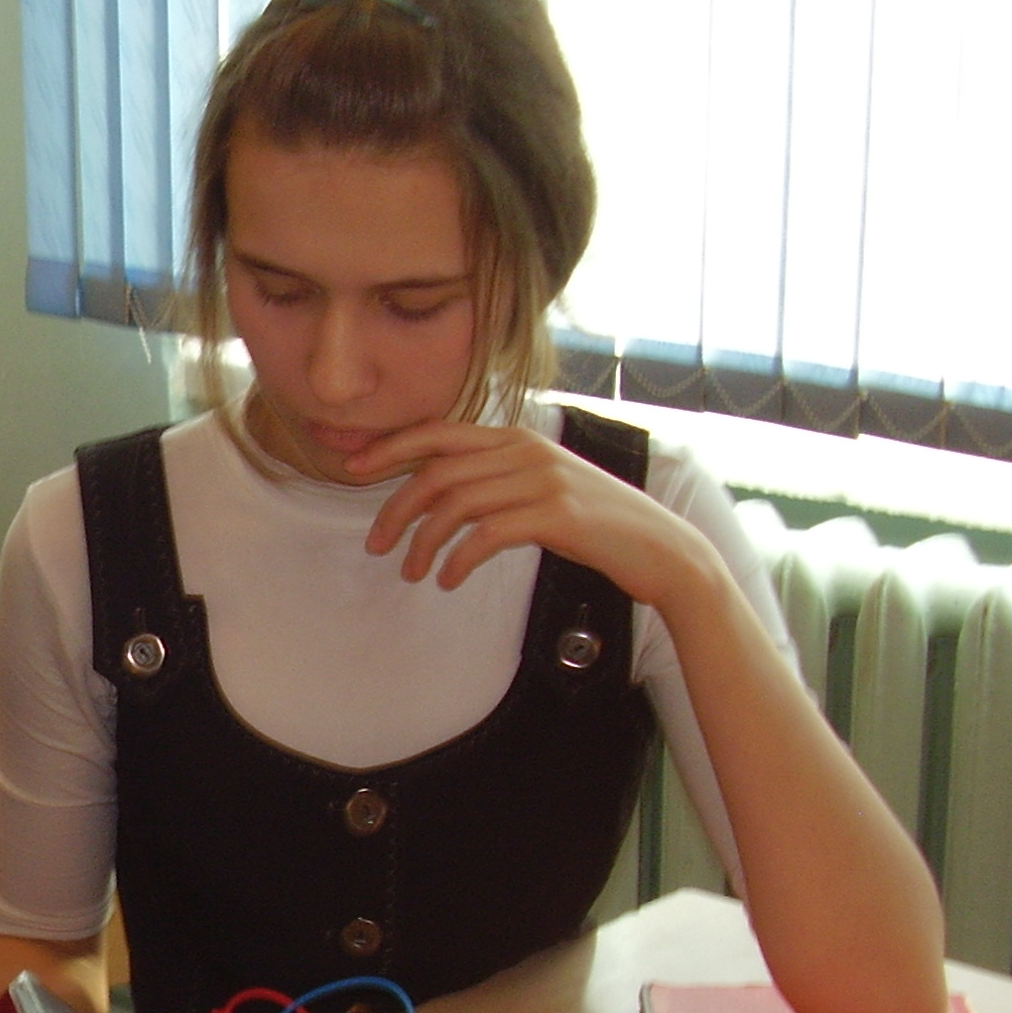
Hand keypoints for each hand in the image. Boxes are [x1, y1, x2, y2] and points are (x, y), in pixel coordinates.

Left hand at [352, 420, 717, 605]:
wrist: (658, 547)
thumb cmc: (591, 524)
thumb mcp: (538, 489)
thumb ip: (493, 481)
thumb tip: (436, 494)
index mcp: (516, 438)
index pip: (440, 432)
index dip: (391, 447)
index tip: (353, 469)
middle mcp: (526, 451)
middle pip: (438, 470)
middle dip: (395, 507)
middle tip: (375, 545)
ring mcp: (543, 480)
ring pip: (457, 504)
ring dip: (423, 543)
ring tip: (412, 572)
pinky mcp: (557, 515)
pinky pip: (487, 535)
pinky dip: (459, 559)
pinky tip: (449, 580)